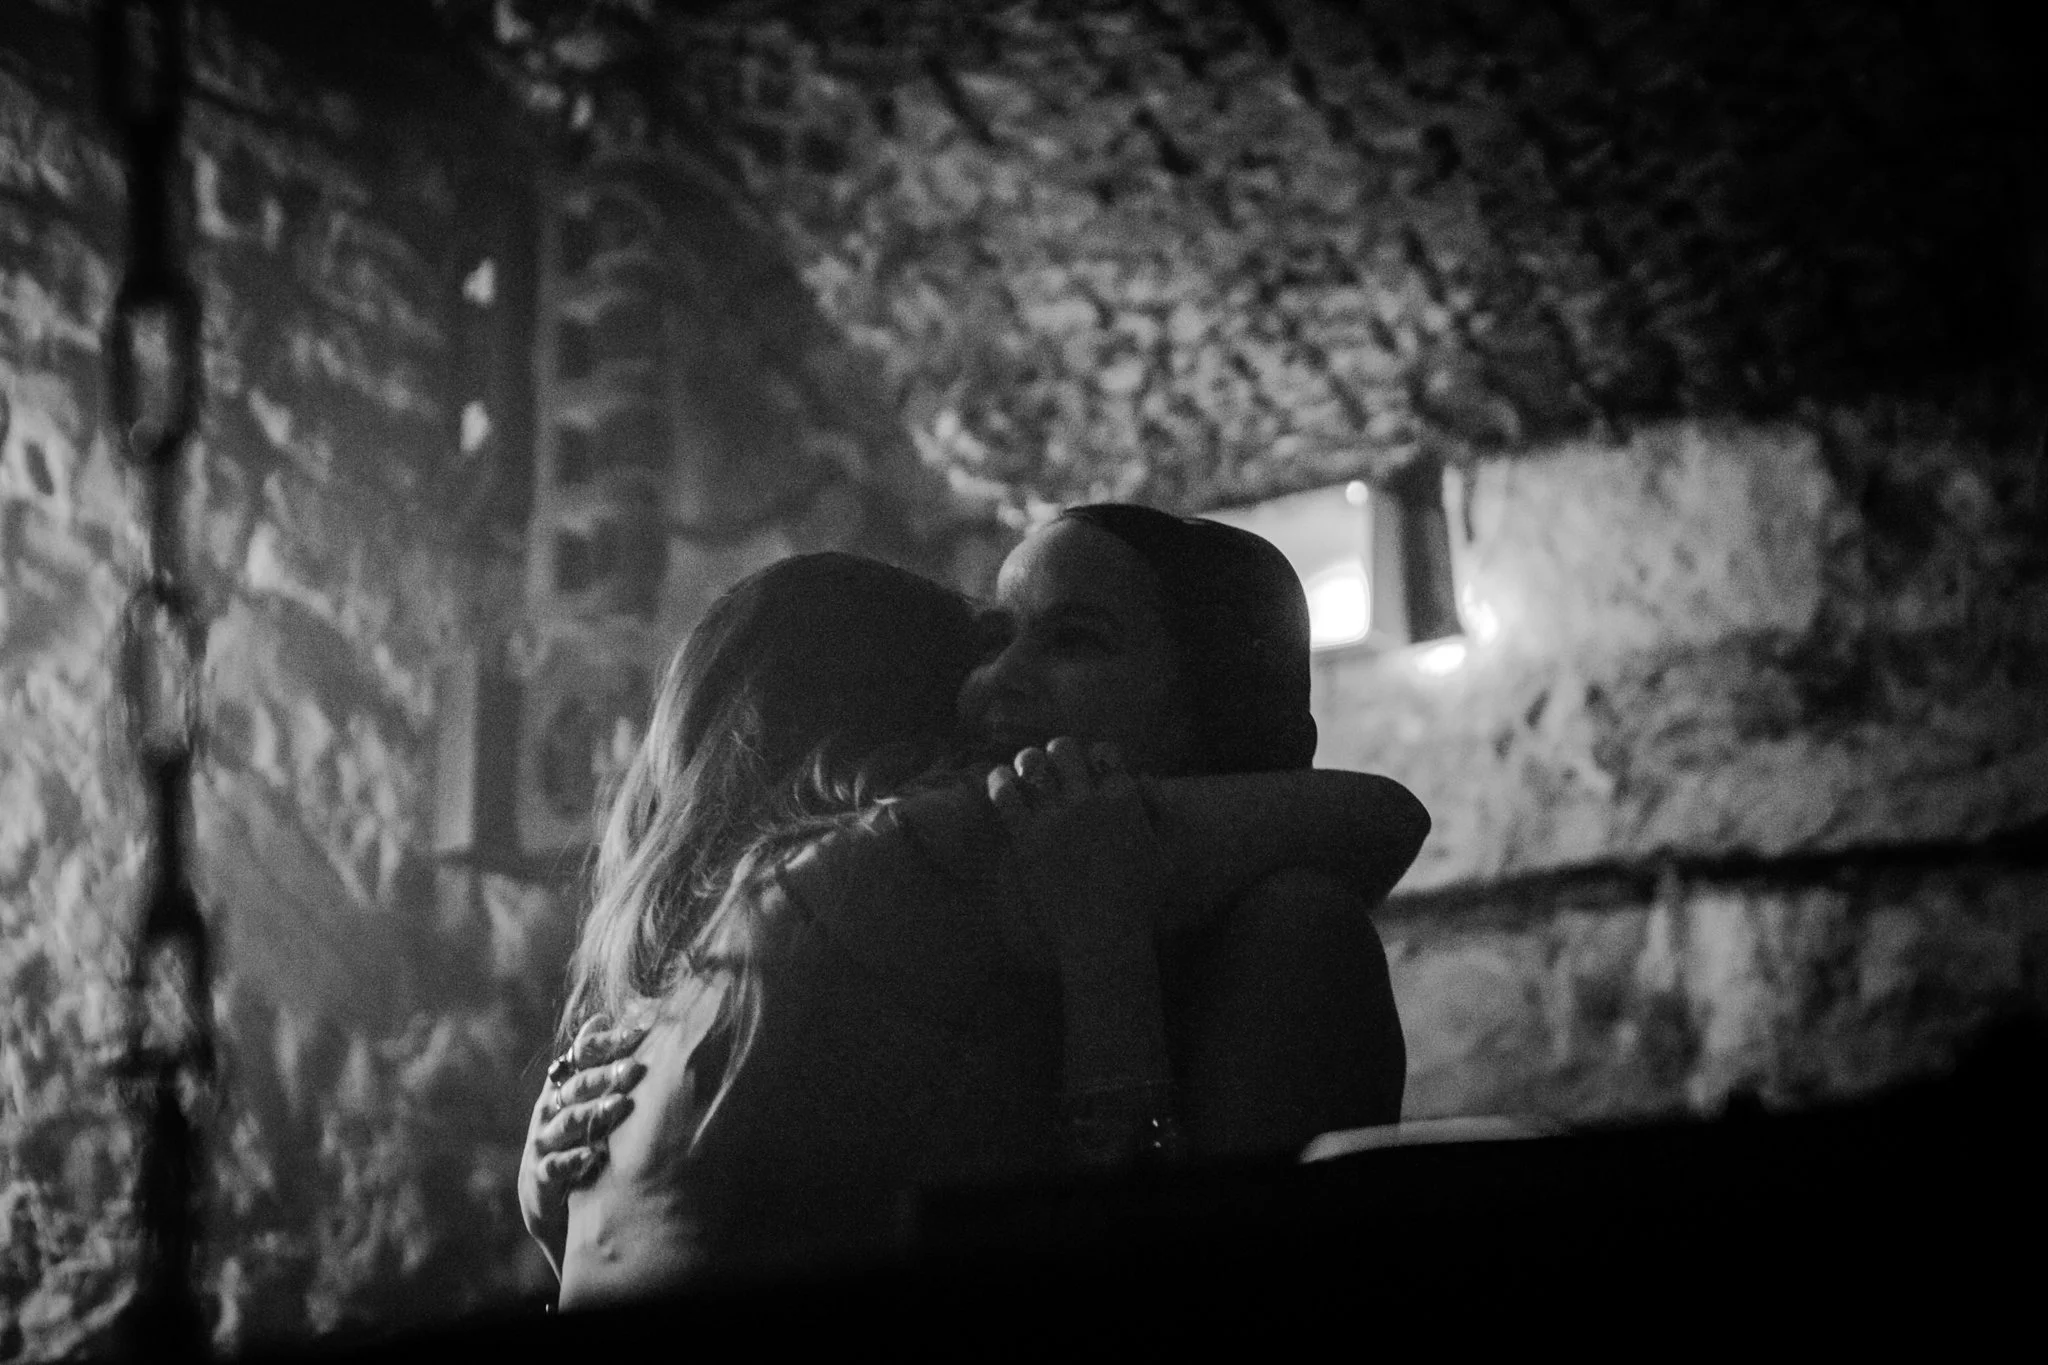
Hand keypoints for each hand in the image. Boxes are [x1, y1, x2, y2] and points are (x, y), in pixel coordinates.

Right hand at [517, 1013, 648, 1277]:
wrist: (544, 1197)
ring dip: (593, 1113)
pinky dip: (573, 1160)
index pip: (580, 1055)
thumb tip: (602, 1015)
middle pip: (576, 1086)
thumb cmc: (573, 1138)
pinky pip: (555, 1166)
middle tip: (635, 1069)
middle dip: (605, 1075)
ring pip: (566, 1123)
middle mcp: (550, 1110)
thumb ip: (591, 1062)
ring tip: (620, 1106)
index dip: (605, 1042)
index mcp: (562, 1087)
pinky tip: (593, 1156)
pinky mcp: (541, 1175)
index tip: (638, 1032)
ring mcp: (544, 1142)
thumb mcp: (581, 1099)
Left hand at [988, 738, 1170, 1093]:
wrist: (1103, 935)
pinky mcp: (1026, 837)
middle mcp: (1088, 799)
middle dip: (1059, 753)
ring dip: (1028, 762)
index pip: (1105, 752)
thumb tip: (1140, 775)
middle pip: (1065, 749)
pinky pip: (1006, 794)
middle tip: (1053, 765)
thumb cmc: (1140, 900)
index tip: (1089, 765)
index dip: (1096, 754)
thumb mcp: (1167, 854)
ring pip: (1032, 764)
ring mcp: (1055, 816)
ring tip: (1024, 769)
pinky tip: (999, 780)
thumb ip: (1161, 810)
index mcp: (1124, 798)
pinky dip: (999, 781)